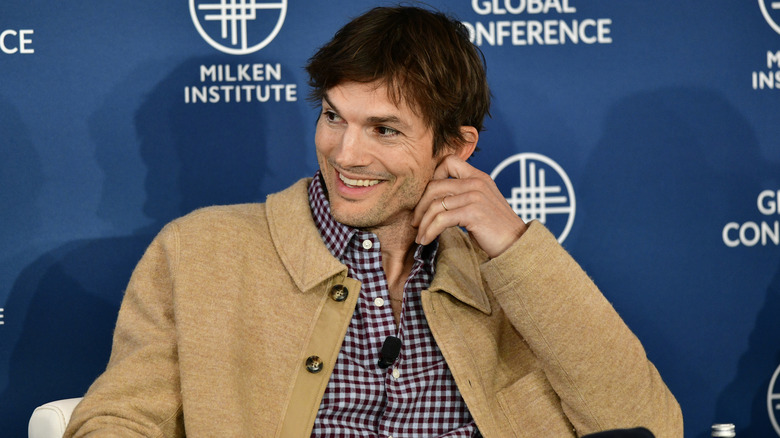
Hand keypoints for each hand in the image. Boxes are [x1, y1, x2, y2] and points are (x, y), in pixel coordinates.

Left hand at [412, 155, 526, 257]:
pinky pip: (441, 220)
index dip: (432, 176)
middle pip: (434, 185)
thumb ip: (463, 194)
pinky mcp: (473, 213)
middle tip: (416, 222)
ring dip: (423, 223)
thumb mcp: (480, 203)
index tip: (427, 198)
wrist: (515, 244)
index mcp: (478, 176)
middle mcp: (476, 182)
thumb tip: (433, 199)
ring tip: (420, 236)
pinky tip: (427, 240)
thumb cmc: (494, 228)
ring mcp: (475, 196)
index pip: (449, 161)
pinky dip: (430, 231)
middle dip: (420, 206)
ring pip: (435, 205)